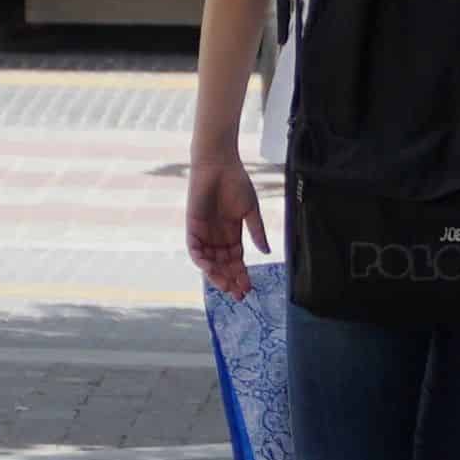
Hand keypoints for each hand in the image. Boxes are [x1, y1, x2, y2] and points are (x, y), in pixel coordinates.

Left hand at [183, 145, 266, 295]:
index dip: (242, 275)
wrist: (219, 165)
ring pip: (208, 262)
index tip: (248, 289)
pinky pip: (195, 250)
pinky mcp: (192, 227)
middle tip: (238, 294)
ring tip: (226, 286)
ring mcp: (204, 233)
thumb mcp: (251, 211)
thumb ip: (257, 232)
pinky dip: (201, 261)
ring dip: (216, 275)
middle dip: (230, 280)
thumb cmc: (236, 183)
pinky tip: (210, 269)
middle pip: (223, 266)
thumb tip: (267, 252)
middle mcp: (217, 238)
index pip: (236, 261)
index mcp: (232, 234)